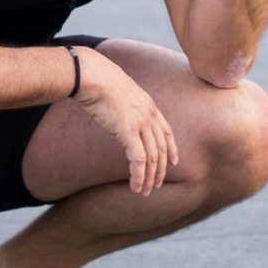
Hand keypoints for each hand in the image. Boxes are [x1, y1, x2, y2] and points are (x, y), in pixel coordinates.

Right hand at [71, 47, 176, 194]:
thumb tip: (120, 114)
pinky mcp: (128, 130)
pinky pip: (138, 159)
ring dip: (149, 178)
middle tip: (155, 186)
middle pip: (161, 149)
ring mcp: (141, 123)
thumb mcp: (120, 94)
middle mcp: (150, 115)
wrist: (93, 75)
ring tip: (144, 191)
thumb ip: (126, 107)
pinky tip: (136, 186)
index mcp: (150, 106)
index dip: (171, 149)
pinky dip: (139, 175)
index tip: (173, 162)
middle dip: (160, 171)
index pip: (167, 132)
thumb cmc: (100, 82)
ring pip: (152, 158)